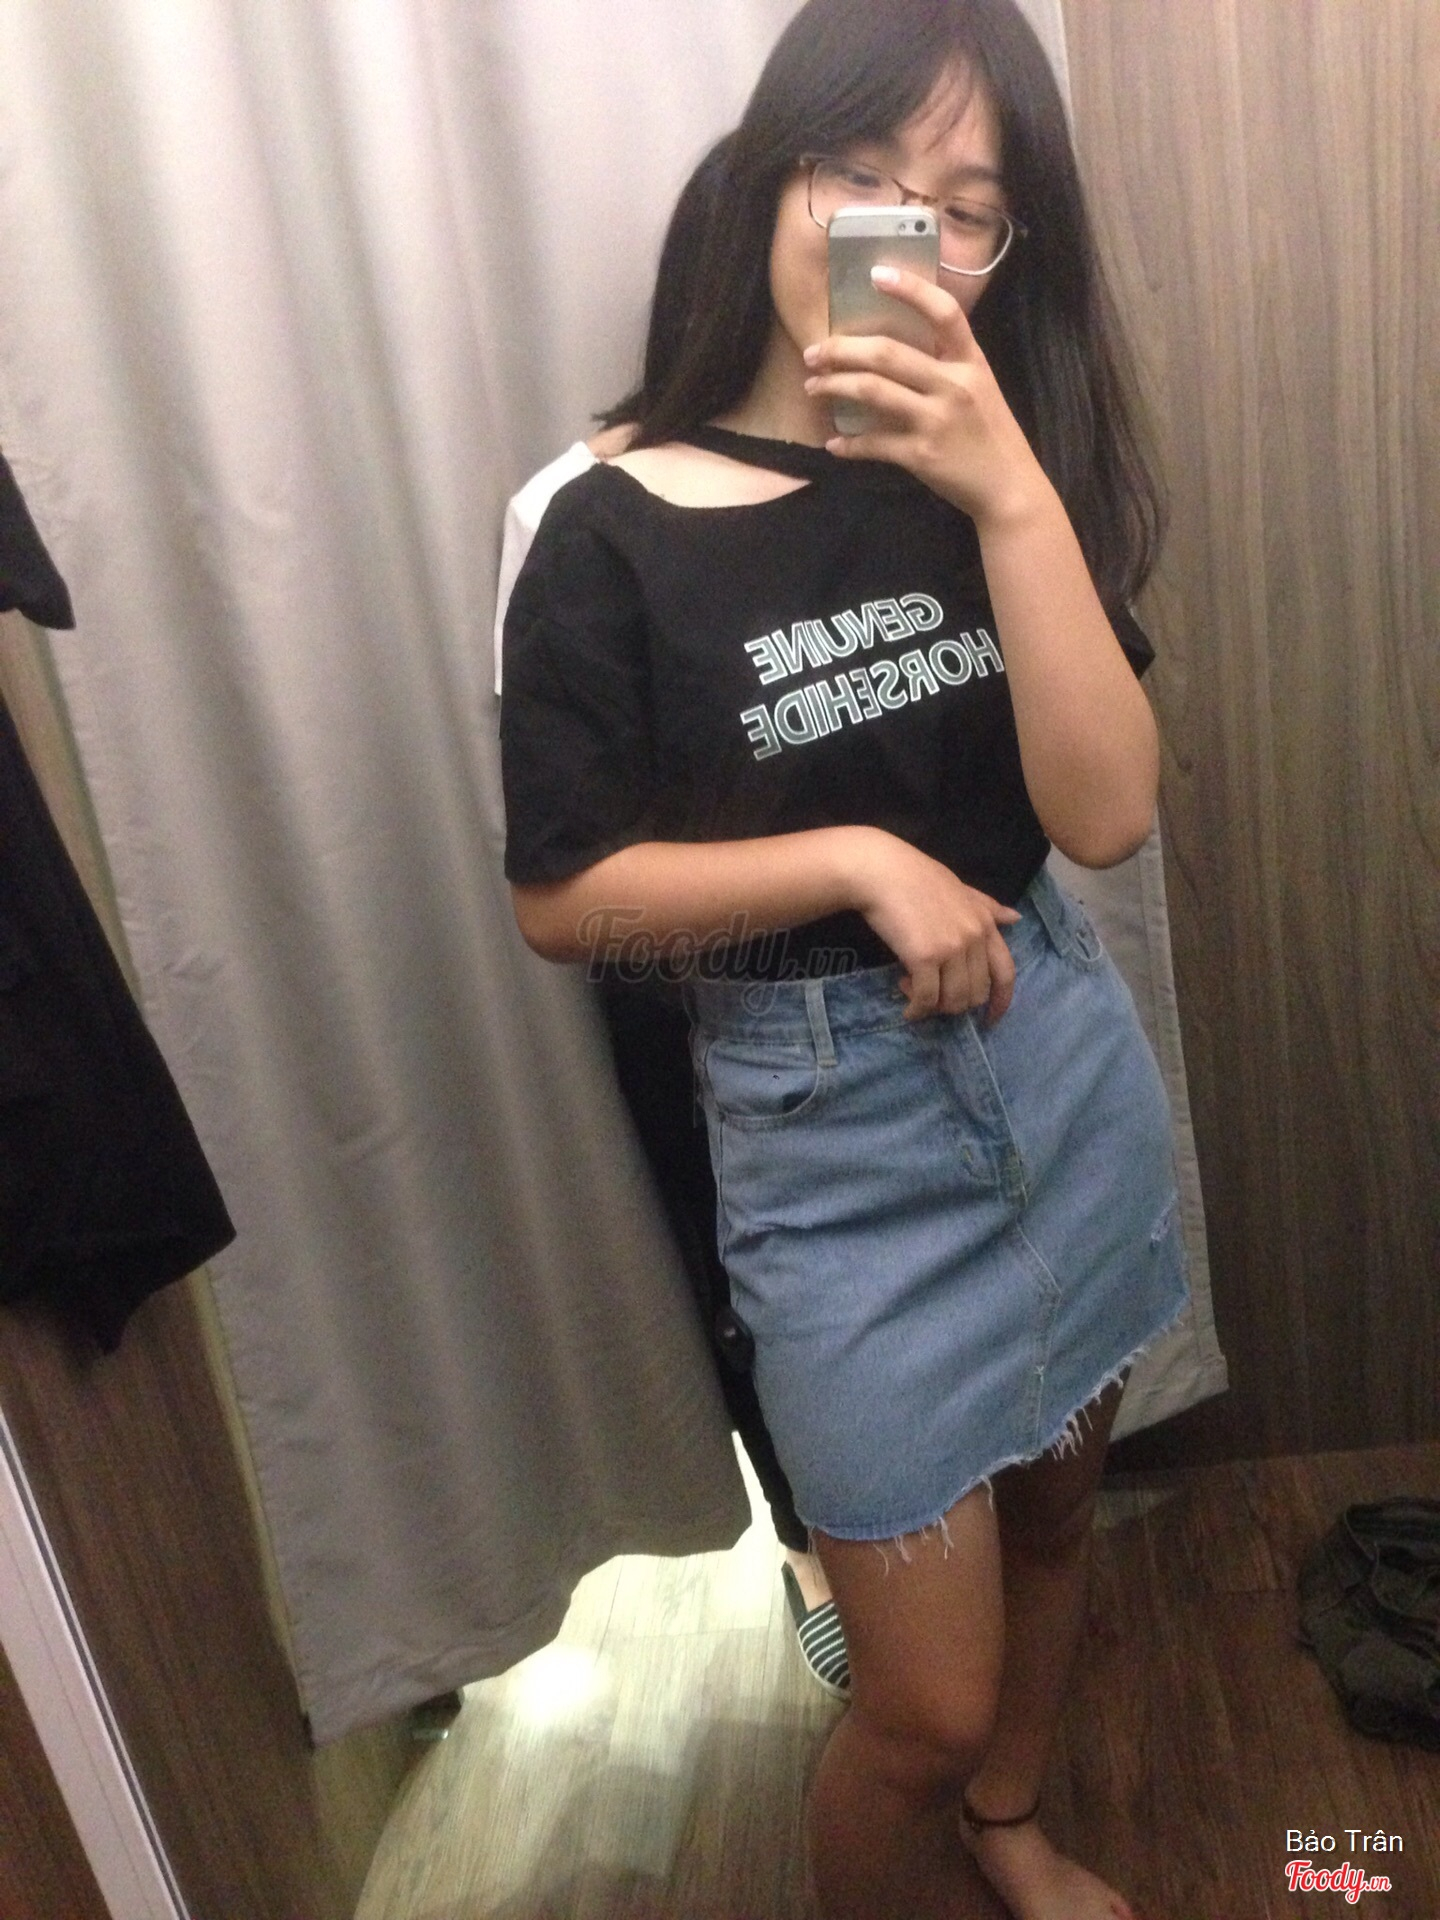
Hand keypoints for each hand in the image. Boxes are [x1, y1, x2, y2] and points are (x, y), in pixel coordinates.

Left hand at [802, 268, 1046, 526]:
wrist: (1009, 488)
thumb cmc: (990, 435)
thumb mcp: (981, 388)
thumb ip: (947, 365)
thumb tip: (895, 351)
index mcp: (971, 362)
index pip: (944, 312)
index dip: (910, 289)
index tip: (875, 274)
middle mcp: (954, 385)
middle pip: (887, 353)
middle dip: (841, 350)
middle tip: (814, 353)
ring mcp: (937, 421)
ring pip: (872, 392)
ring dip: (833, 387)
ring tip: (812, 387)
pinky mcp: (922, 456)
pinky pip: (874, 444)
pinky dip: (848, 444)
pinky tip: (834, 443)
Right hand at [843, 828, 1021, 1022]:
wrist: (881, 871)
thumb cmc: (915, 877)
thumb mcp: (959, 889)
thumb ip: (987, 907)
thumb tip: (1015, 918)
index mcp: (984, 923)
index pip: (1005, 972)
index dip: (1001, 1002)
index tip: (990, 1020)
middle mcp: (974, 937)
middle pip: (976, 993)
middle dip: (954, 1004)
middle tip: (931, 995)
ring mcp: (951, 948)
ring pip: (953, 1000)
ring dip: (933, 1006)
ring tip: (912, 991)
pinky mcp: (925, 957)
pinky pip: (926, 998)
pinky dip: (916, 1009)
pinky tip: (907, 1006)